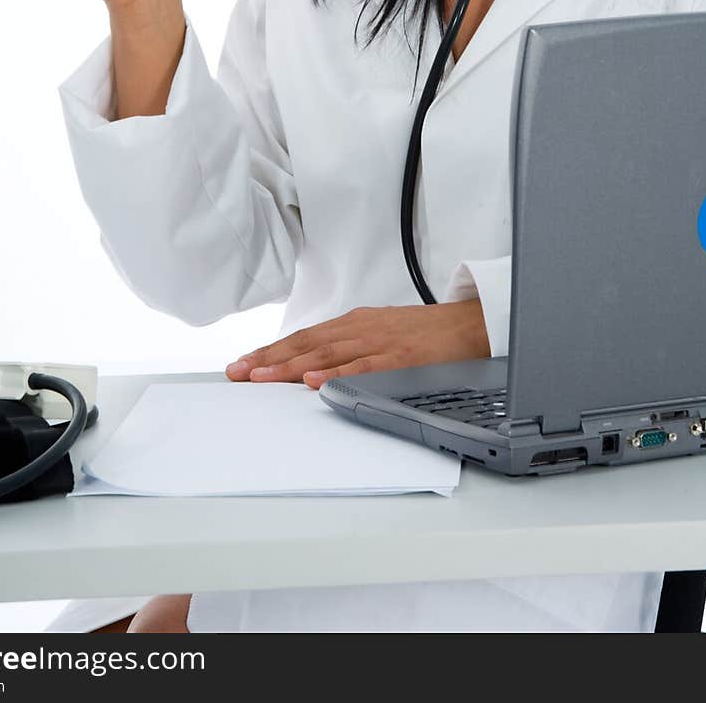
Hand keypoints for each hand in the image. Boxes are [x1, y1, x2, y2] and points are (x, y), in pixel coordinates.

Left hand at [224, 300, 489, 389]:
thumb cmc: (423, 332)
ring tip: (262, 378)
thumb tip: (312, 366)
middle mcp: (360, 329)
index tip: (242, 366)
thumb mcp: (379, 331)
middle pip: (307, 344)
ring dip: (292, 367)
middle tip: (237, 374)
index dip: (271, 351)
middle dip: (269, 359)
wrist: (468, 324)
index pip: (304, 337)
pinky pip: (365, 367)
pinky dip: (339, 374)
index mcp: (354, 323)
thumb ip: (348, 346)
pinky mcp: (400, 358)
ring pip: (328, 354)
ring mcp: (379, 342)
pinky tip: (316, 382)